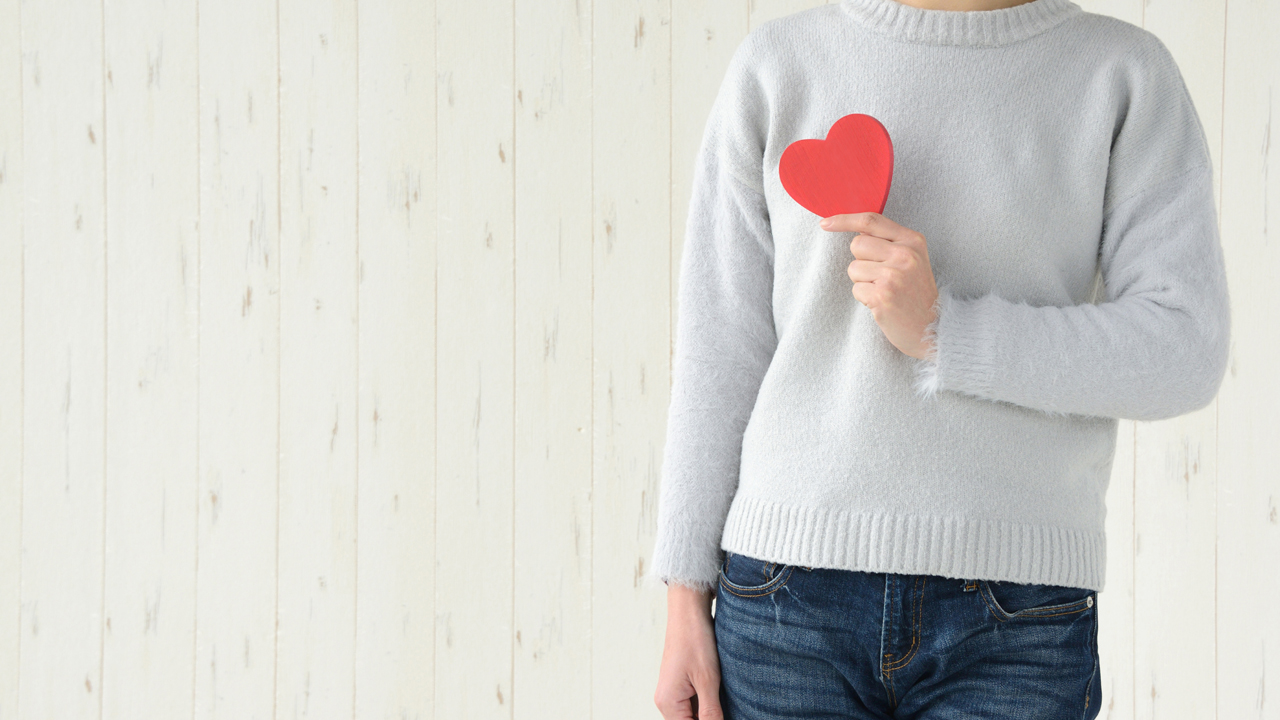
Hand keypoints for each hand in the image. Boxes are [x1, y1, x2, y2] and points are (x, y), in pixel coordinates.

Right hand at [654, 583, 723, 718]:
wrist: (688, 612)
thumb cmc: (696, 641)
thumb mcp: (708, 680)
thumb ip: (711, 713)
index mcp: (668, 703)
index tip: (724, 714)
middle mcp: (665, 701)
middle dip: (710, 719)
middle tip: (728, 707)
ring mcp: (672, 693)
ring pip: (692, 716)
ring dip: (709, 714)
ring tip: (723, 697)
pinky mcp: (679, 685)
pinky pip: (693, 705)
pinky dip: (707, 704)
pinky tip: (720, 695)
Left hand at [819, 212, 938, 359]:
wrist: (933, 327)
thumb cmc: (917, 293)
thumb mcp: (913, 259)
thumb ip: (890, 242)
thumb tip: (856, 231)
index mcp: (913, 240)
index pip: (871, 221)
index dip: (844, 220)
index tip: (825, 224)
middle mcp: (904, 255)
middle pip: (857, 244)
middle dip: (861, 260)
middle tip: (881, 276)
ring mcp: (893, 275)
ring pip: (853, 268)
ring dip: (862, 282)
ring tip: (885, 291)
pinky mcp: (881, 296)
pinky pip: (856, 289)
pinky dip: (864, 298)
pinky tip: (883, 303)